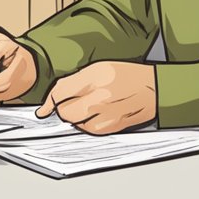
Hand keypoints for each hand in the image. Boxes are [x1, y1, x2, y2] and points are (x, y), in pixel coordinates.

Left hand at [36, 61, 155, 134]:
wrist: (155, 89)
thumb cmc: (127, 76)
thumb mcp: (99, 68)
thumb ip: (72, 82)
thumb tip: (50, 101)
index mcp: (96, 76)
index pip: (60, 92)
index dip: (49, 101)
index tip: (44, 110)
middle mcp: (101, 97)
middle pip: (65, 112)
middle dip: (64, 108)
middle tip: (74, 101)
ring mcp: (107, 114)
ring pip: (75, 123)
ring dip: (76, 117)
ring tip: (90, 106)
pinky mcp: (112, 128)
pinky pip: (87, 130)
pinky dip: (87, 124)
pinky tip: (98, 114)